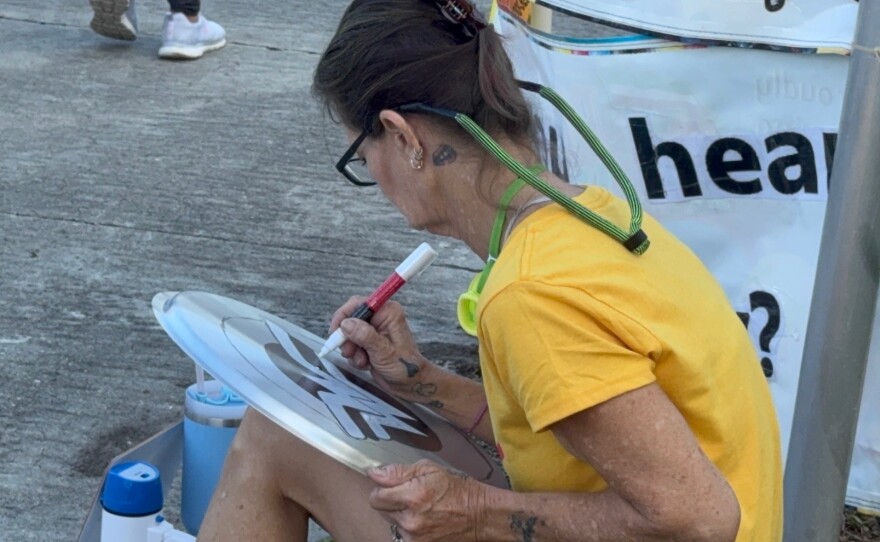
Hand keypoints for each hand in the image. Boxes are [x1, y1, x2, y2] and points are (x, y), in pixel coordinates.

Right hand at [328, 296, 435, 401]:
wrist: (410, 384)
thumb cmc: (404, 367)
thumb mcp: (383, 352)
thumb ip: (365, 336)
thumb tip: (346, 324)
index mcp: (388, 312)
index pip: (358, 304)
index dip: (344, 315)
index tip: (335, 331)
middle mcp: (381, 318)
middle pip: (350, 319)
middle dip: (347, 338)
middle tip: (349, 352)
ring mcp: (374, 330)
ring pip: (349, 334)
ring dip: (352, 350)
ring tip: (362, 362)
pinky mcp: (369, 342)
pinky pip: (352, 345)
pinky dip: (355, 356)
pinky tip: (366, 364)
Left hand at [369, 459, 486, 541]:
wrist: (479, 516)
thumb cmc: (458, 490)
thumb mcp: (431, 469)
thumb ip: (399, 471)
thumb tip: (375, 472)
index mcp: (413, 496)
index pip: (376, 496)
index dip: (382, 487)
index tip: (389, 485)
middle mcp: (410, 519)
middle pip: (380, 509)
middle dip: (391, 500)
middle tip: (409, 495)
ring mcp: (414, 536)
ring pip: (391, 522)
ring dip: (399, 515)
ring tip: (420, 508)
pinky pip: (401, 534)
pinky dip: (408, 527)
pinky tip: (423, 520)